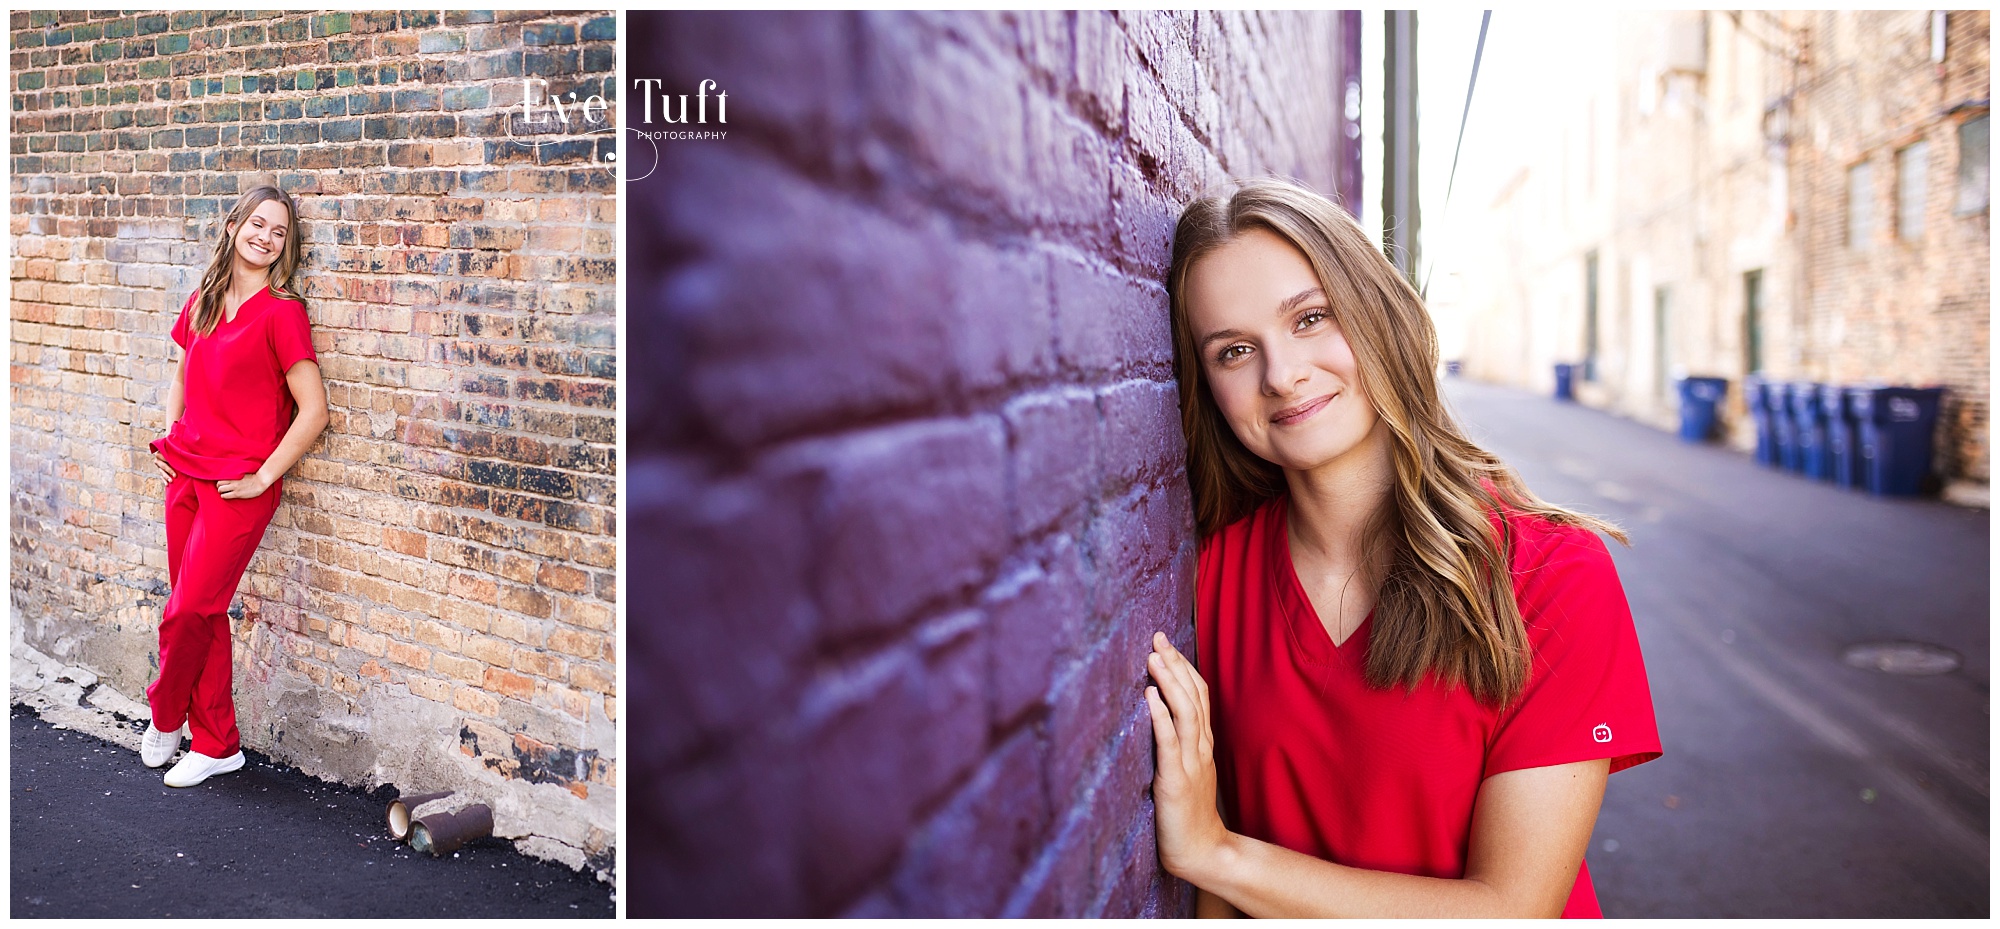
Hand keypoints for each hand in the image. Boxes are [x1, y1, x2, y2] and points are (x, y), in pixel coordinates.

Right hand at [151, 449, 176, 481]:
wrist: (173, 454)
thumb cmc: (176, 451)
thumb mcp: (174, 450)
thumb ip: (176, 452)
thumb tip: (185, 453)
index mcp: (160, 453)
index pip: (164, 457)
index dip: (169, 461)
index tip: (176, 464)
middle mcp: (158, 460)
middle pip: (163, 466)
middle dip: (169, 471)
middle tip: (175, 476)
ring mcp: (158, 466)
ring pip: (162, 472)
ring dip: (166, 477)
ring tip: (171, 481)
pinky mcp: (160, 471)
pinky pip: (161, 477)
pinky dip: (164, 481)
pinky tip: (167, 484)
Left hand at [216, 471, 272, 499]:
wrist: (261, 481)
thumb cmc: (254, 477)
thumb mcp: (243, 472)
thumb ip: (235, 474)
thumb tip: (231, 475)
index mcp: (233, 475)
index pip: (220, 478)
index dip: (220, 481)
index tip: (223, 483)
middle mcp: (232, 481)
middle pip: (218, 484)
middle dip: (219, 486)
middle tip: (223, 488)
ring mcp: (234, 487)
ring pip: (220, 490)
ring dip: (221, 491)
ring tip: (225, 492)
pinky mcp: (237, 494)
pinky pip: (225, 496)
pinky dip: (224, 496)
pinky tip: (227, 496)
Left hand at [1146, 630, 1230, 882]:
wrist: (1202, 851)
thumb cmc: (1188, 813)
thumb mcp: (1186, 770)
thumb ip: (1178, 744)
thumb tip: (1156, 716)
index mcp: (1203, 743)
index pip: (1199, 695)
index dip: (1184, 666)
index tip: (1166, 643)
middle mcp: (1200, 748)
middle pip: (1194, 696)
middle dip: (1176, 664)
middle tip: (1157, 638)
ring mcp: (1190, 763)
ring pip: (1186, 713)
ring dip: (1170, 682)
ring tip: (1154, 658)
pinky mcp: (1175, 781)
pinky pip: (1169, 743)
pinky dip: (1160, 716)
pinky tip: (1149, 696)